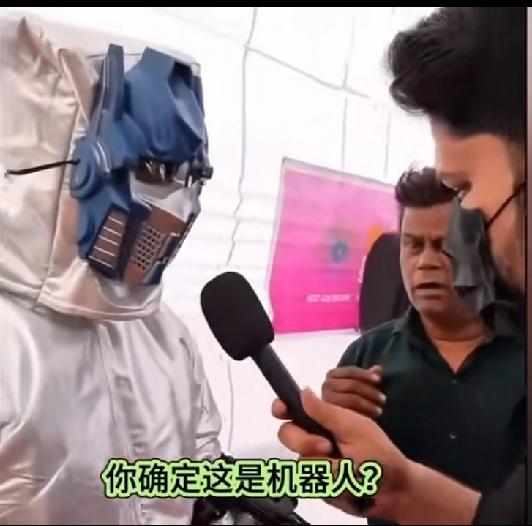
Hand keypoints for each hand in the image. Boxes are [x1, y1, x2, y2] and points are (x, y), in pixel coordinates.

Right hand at [272, 388, 412, 520]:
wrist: (395, 490)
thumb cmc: (378, 453)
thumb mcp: (355, 428)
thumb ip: (327, 412)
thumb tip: (303, 390)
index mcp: (322, 420)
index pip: (292, 409)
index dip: (281, 407)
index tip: (281, 410)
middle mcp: (313, 439)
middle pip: (288, 435)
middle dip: (306, 441)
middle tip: (328, 447)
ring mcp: (314, 463)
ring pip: (301, 462)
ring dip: (328, 468)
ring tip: (350, 471)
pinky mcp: (317, 486)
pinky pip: (312, 485)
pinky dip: (333, 486)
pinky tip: (349, 486)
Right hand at [321, 365, 384, 417]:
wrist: (339, 419)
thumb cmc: (351, 398)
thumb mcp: (360, 385)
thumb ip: (368, 376)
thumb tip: (379, 368)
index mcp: (332, 374)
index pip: (351, 371)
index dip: (365, 374)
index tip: (378, 380)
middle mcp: (326, 385)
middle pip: (351, 384)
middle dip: (370, 391)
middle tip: (383, 399)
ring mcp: (326, 399)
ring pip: (351, 398)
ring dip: (368, 404)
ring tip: (379, 410)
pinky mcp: (330, 413)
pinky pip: (349, 412)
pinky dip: (362, 413)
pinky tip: (372, 418)